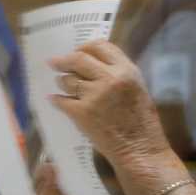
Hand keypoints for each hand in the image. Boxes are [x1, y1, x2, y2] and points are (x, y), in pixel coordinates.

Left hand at [48, 41, 169, 165]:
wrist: (139, 148)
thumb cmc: (141, 120)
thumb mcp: (136, 87)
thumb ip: (118, 72)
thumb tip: (93, 63)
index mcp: (126, 70)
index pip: (100, 46)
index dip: (84, 47)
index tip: (77, 51)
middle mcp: (109, 78)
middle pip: (79, 59)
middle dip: (64, 59)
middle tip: (55, 62)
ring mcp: (94, 95)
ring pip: (68, 79)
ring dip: (62, 81)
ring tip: (62, 84)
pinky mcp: (81, 113)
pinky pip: (62, 101)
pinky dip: (56, 100)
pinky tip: (54, 99)